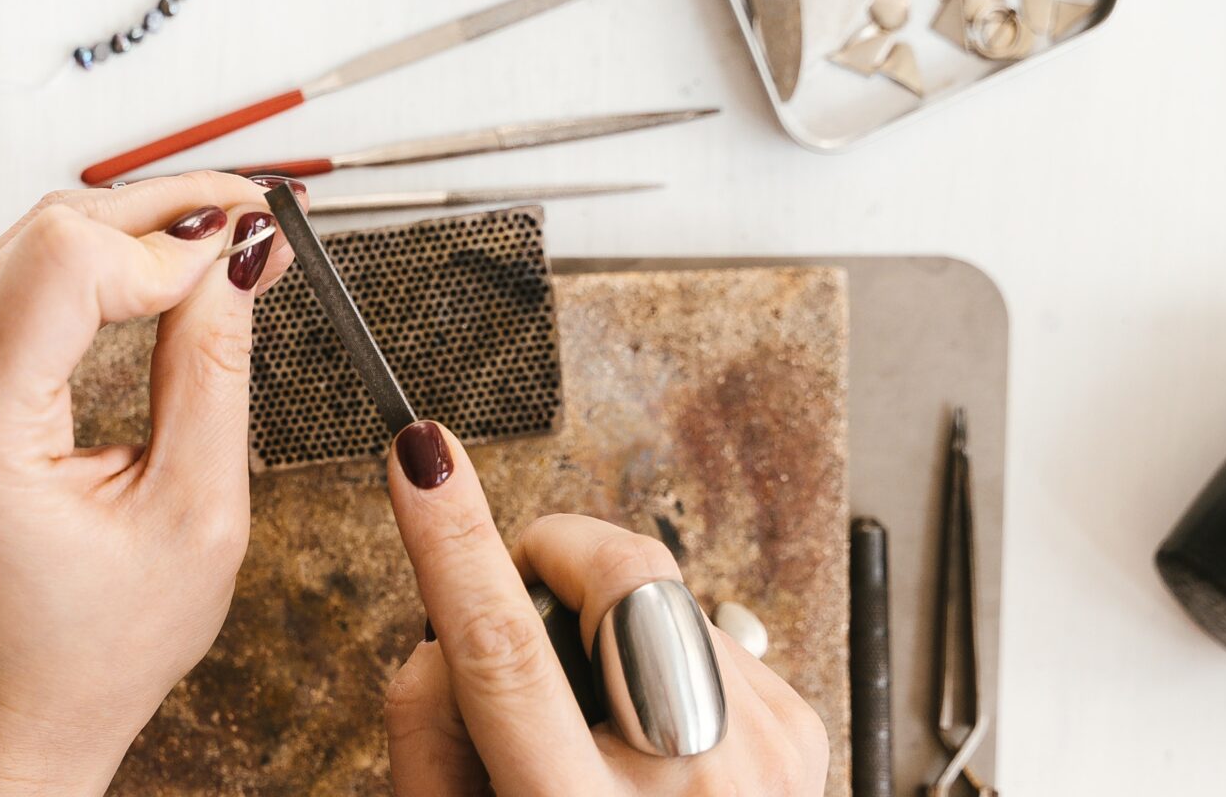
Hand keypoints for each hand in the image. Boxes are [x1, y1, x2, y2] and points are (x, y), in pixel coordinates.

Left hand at [0, 173, 303, 794]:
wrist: (15, 707)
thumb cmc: (95, 647)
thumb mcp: (193, 516)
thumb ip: (213, 370)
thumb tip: (240, 257)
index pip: (64, 264)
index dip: (168, 240)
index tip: (248, 249)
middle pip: (44, 233)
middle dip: (161, 216)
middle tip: (258, 219)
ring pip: (29, 244)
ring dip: (131, 232)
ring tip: (226, 245)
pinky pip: (14, 282)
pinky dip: (94, 266)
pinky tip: (162, 275)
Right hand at [380, 421, 828, 794]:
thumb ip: (427, 734)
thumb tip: (439, 627)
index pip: (504, 650)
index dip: (453, 541)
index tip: (422, 461)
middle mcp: (689, 782)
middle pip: (620, 580)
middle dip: (554, 550)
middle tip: (514, 592)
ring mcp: (764, 753)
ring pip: (664, 594)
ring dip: (606, 618)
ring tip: (590, 713)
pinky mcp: (803, 734)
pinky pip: (711, 636)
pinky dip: (663, 656)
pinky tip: (649, 735)